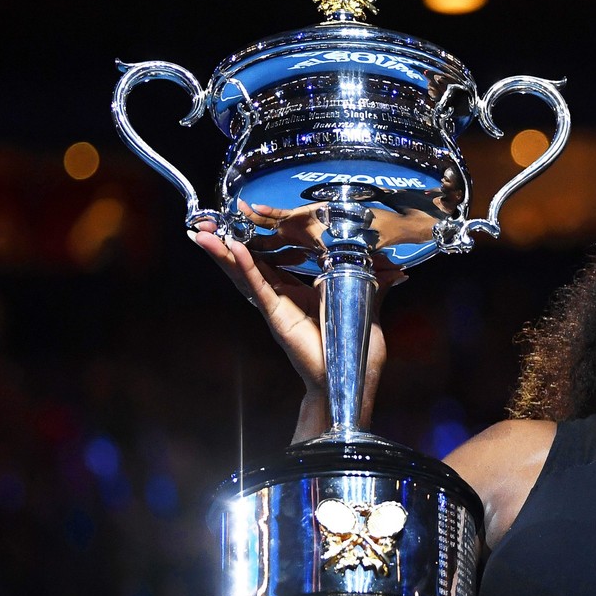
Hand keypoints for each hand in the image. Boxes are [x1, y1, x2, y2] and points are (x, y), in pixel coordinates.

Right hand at [192, 201, 405, 423]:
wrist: (350, 378)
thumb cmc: (355, 350)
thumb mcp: (365, 305)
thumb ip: (372, 286)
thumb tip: (393, 272)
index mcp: (299, 293)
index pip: (271, 260)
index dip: (257, 240)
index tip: (242, 218)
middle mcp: (282, 298)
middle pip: (249, 264)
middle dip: (227, 242)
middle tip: (205, 221)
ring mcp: (277, 307)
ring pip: (245, 274)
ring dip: (224, 252)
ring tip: (202, 232)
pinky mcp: (277, 317)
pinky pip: (259, 289)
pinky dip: (246, 268)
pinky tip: (233, 250)